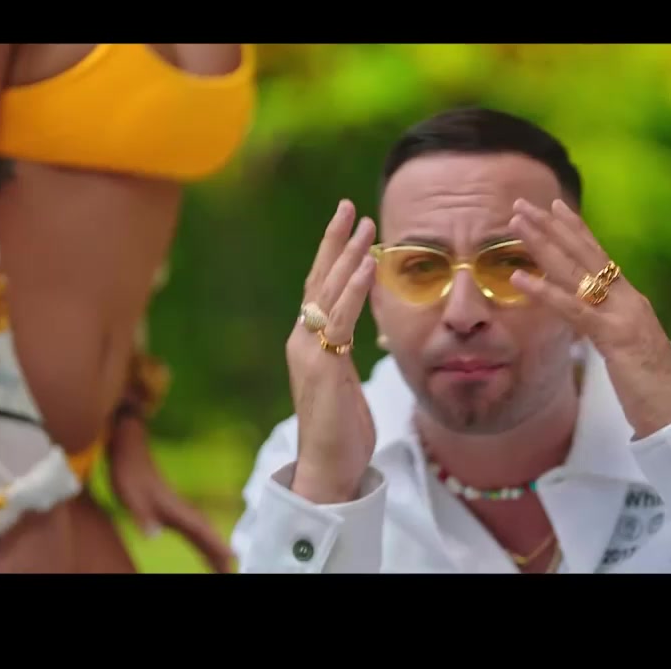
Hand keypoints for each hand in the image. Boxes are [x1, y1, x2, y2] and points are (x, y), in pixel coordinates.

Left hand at [109, 415, 234, 572]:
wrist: (130, 448)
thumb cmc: (127, 471)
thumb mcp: (129, 494)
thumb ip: (142, 515)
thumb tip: (154, 535)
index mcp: (173, 509)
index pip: (199, 530)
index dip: (215, 544)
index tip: (232, 557)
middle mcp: (180, 509)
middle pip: (206, 534)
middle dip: (219, 552)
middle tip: (232, 571)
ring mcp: (178, 508)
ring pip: (203, 531)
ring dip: (214, 547)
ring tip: (225, 564)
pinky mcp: (172, 508)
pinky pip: (195, 528)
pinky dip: (205, 539)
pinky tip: (205, 544)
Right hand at [286, 199, 378, 503]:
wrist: (327, 467)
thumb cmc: (340, 430)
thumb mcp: (344, 382)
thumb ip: (342, 353)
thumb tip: (351, 333)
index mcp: (308, 342)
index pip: (319, 287)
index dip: (332, 253)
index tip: (348, 223)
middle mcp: (302, 340)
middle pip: (318, 278)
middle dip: (335, 240)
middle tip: (349, 204)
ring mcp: (309, 350)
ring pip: (328, 291)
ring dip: (348, 254)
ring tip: (365, 223)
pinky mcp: (322, 364)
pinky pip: (339, 318)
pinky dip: (353, 288)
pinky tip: (368, 264)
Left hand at [508, 199, 670, 438]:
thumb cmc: (654, 389)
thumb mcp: (628, 351)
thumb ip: (609, 329)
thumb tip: (588, 320)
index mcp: (633, 301)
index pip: (600, 256)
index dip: (576, 229)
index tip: (554, 206)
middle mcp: (629, 300)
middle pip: (584, 254)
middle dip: (551, 226)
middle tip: (521, 203)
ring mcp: (624, 315)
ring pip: (576, 272)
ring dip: (542, 244)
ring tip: (515, 224)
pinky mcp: (616, 337)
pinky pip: (574, 309)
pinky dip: (544, 291)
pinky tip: (520, 277)